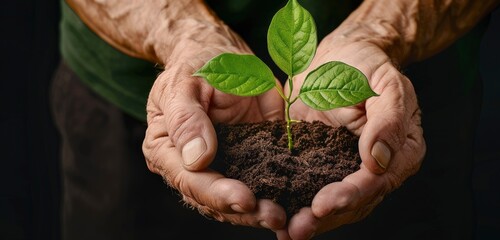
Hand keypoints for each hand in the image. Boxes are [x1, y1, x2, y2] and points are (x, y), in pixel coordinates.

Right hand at [142, 34, 286, 230]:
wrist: (219, 53)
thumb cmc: (196, 64)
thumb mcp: (186, 83)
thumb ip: (186, 119)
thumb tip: (197, 159)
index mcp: (168, 151)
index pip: (190, 181)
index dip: (218, 194)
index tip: (245, 199)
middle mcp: (193, 166)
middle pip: (216, 201)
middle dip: (245, 211)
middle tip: (275, 215)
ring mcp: (224, 166)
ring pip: (240, 201)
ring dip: (262, 211)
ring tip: (288, 216)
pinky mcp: (251, 160)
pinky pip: (264, 182)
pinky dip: (280, 194)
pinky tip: (298, 204)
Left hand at [277, 30, 425, 238]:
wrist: (340, 55)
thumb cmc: (367, 65)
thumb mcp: (385, 84)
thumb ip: (388, 121)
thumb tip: (378, 162)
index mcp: (401, 152)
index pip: (376, 182)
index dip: (351, 196)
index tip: (324, 204)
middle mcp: (376, 168)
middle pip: (354, 202)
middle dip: (326, 218)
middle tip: (297, 229)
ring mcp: (347, 167)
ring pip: (333, 203)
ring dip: (311, 220)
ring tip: (286, 232)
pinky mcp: (321, 163)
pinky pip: (311, 187)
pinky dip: (296, 201)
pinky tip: (278, 214)